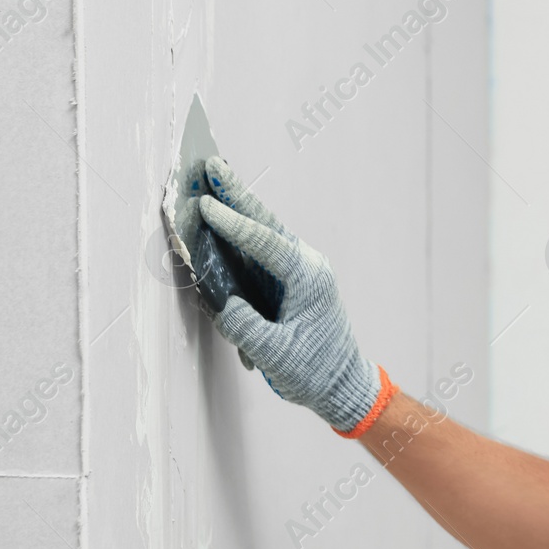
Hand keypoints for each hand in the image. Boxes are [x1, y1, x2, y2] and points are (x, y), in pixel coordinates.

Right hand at [197, 157, 394, 436]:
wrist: (344, 385)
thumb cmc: (315, 371)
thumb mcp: (276, 354)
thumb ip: (246, 328)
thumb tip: (227, 304)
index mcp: (309, 280)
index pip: (266, 243)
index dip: (233, 225)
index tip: (205, 206)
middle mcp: (308, 268)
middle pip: (268, 224)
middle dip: (237, 194)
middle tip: (212, 163)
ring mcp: (302, 272)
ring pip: (267, 230)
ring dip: (241, 205)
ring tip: (215, 176)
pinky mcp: (293, 281)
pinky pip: (265, 247)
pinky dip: (245, 228)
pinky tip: (228, 213)